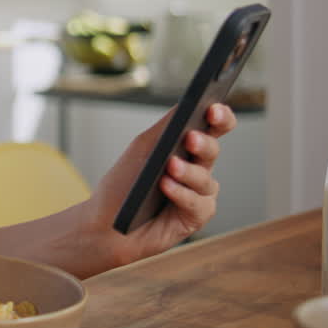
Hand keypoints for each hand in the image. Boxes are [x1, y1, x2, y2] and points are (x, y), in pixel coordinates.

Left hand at [78, 104, 236, 270]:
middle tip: (190, 138)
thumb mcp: (143, 148)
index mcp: (186, 146)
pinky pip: (198, 204)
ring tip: (169, 167)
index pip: (214, 126)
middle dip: (203, 143)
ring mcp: (198, 193)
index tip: (214, 109)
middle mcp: (197, 168)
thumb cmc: (124, 183)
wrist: (106, 224)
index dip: (220, 116)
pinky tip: (166, 187)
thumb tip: (188, 102)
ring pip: (205, 179)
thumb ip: (167, 126)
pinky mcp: (196, 217)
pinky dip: (181, 194)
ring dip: (187, 173)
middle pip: (212, 150)